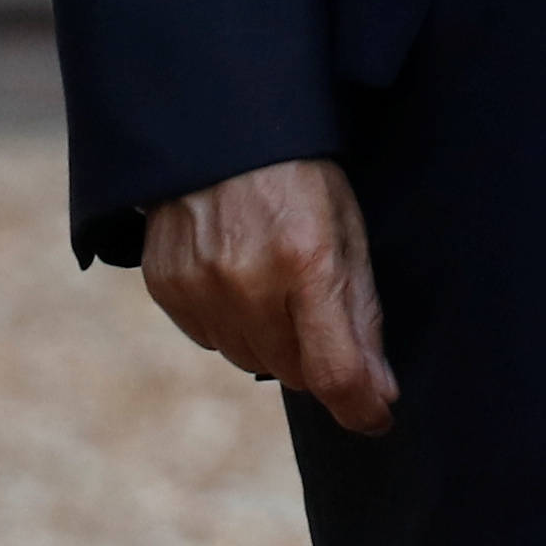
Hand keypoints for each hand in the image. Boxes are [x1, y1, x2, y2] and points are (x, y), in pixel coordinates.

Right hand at [137, 156, 395, 435]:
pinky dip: (231, 322)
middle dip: (314, 354)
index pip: (334, 369)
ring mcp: (200, 286)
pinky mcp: (167, 286)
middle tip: (315, 304)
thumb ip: (362, 315)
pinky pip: (210, 338)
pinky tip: (237, 274)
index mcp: (306, 260)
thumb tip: (378, 394)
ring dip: (271, 339)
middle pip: (293, 370)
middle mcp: (248, 281)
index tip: (378, 416)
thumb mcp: (347, 230)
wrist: (219, 128)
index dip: (361, 406)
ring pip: (249, 360)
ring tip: (273, 279)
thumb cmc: (298, 175)